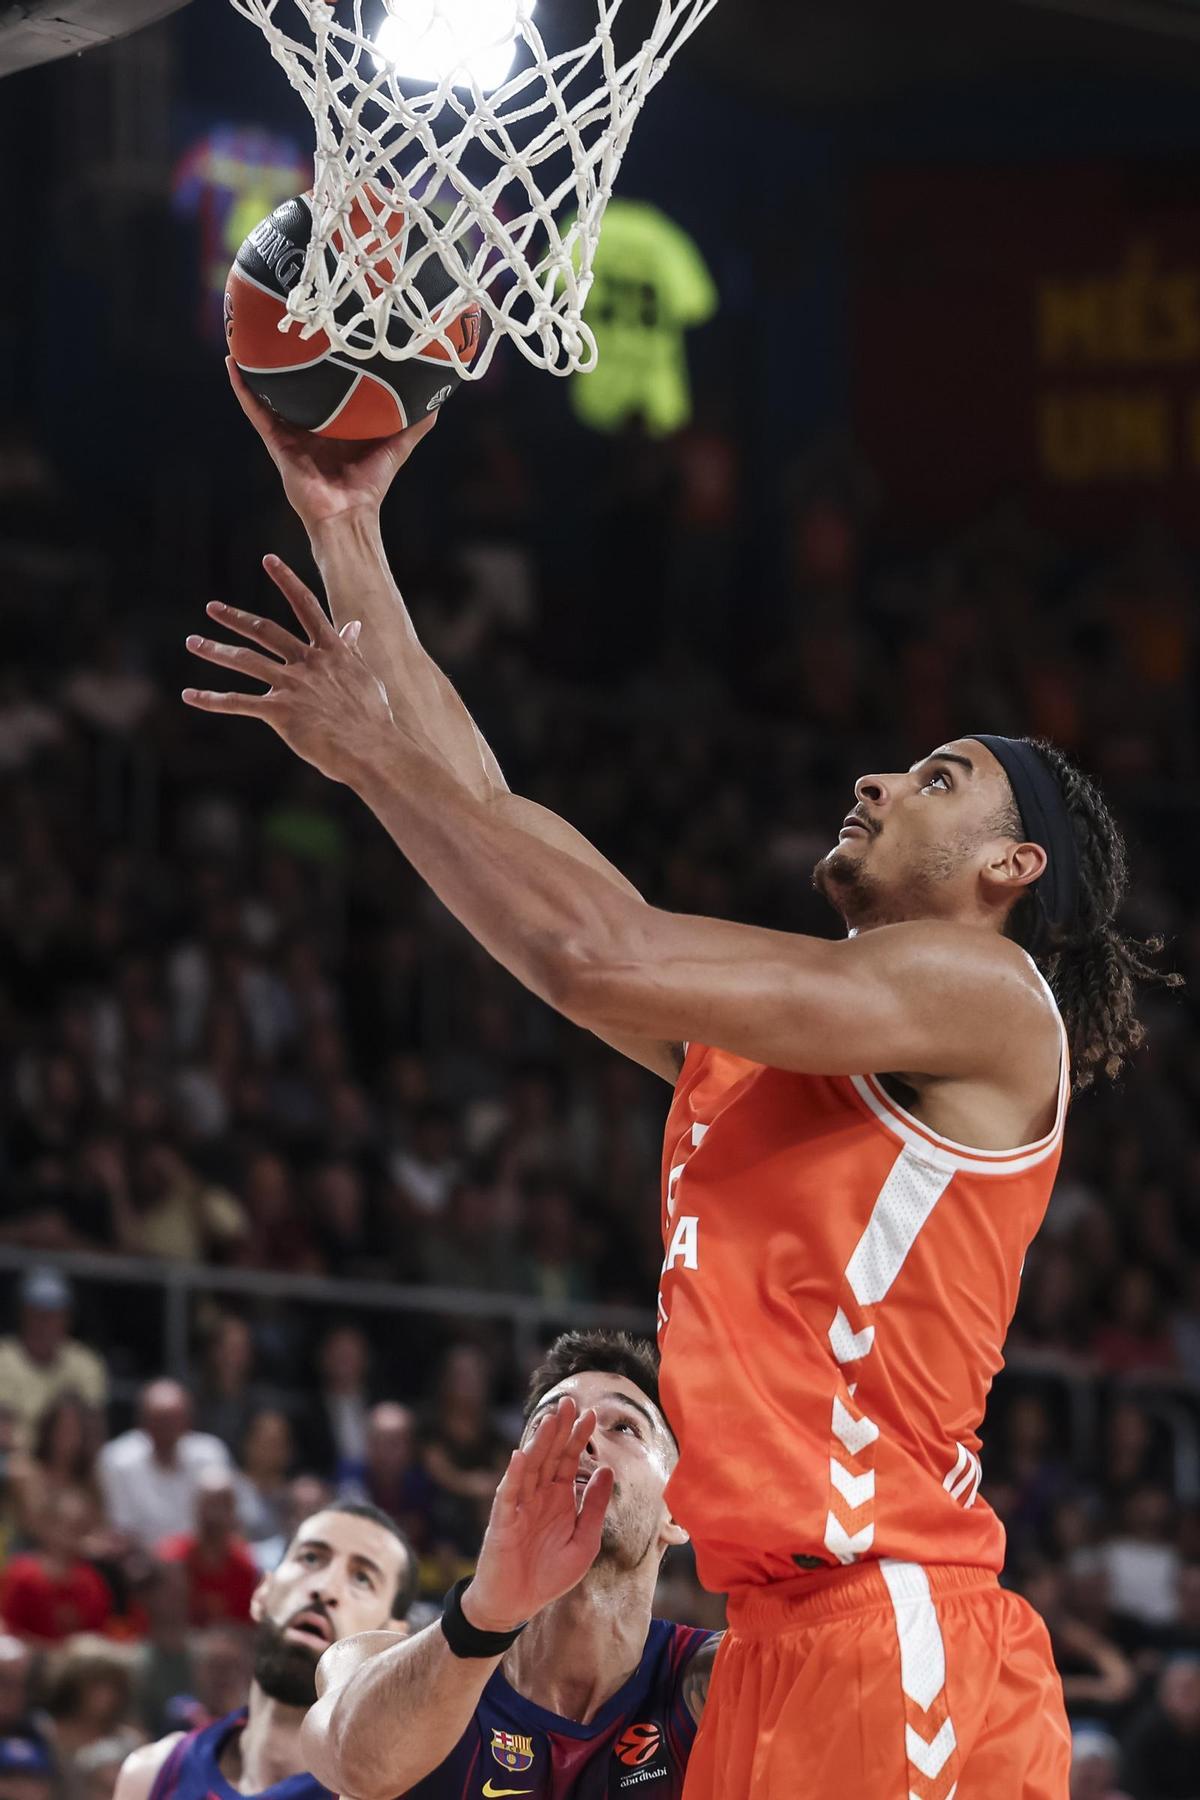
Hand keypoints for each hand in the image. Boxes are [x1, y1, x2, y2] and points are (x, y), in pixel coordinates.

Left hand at [183, 556, 395, 785]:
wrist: (372, 749)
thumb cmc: (373, 717)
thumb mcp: (365, 676)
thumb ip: (351, 649)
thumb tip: (354, 626)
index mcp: (332, 650)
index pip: (306, 605)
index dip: (287, 581)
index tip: (269, 560)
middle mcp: (308, 662)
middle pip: (265, 630)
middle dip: (236, 617)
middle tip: (212, 607)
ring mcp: (292, 685)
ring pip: (245, 660)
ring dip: (215, 650)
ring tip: (193, 642)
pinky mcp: (280, 712)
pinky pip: (238, 702)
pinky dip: (211, 700)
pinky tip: (189, 696)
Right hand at [227, 358, 437, 529]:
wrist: (347, 514)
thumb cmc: (370, 486)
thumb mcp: (396, 446)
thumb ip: (415, 425)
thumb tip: (438, 400)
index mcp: (333, 427)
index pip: (325, 392)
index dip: (321, 369)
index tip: (320, 337)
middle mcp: (309, 429)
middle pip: (295, 391)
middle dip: (285, 364)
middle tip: (279, 328)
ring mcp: (290, 435)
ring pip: (269, 396)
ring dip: (256, 371)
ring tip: (245, 339)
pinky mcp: (276, 443)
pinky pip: (256, 412)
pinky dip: (243, 389)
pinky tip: (232, 364)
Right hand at [462, 1398, 613, 1633]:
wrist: (516, 1605)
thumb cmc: (549, 1575)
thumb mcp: (583, 1543)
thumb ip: (594, 1508)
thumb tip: (606, 1470)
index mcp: (559, 1498)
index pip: (569, 1460)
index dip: (578, 1437)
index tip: (592, 1414)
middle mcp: (539, 1495)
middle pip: (550, 1455)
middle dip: (560, 1429)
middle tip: (570, 1402)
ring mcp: (519, 1505)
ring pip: (530, 1467)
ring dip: (539, 1443)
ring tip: (551, 1419)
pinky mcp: (503, 1521)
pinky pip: (509, 1493)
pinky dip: (514, 1475)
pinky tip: (521, 1455)